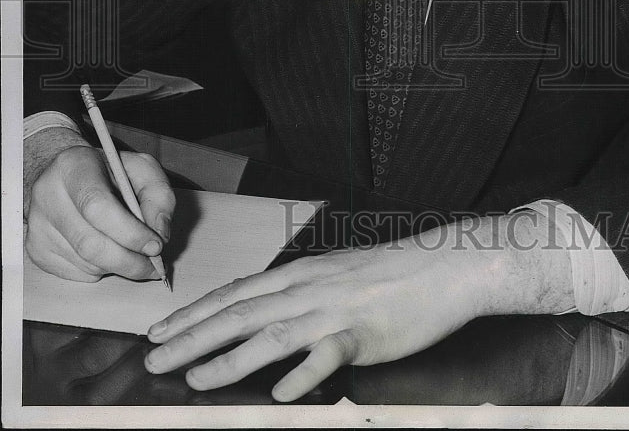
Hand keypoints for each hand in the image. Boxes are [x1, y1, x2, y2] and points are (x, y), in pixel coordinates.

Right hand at [24, 129, 175, 281]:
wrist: (67, 175)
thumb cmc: (109, 171)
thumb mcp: (141, 168)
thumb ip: (159, 195)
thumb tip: (160, 233)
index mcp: (73, 166)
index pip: (97, 206)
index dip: (129, 231)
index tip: (155, 246)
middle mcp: (48, 195)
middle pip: (89, 243)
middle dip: (129, 261)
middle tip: (154, 266)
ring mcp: (38, 225)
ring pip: (85, 263)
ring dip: (118, 266)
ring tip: (134, 254)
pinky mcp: (37, 249)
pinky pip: (77, 273)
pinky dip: (101, 270)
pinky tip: (109, 251)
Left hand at [145, 214, 573, 400]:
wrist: (443, 265)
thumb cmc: (392, 271)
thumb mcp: (337, 274)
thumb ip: (302, 293)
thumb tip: (269, 316)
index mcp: (301, 273)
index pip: (236, 292)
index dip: (195, 312)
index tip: (160, 331)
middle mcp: (308, 288)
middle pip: (240, 312)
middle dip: (192, 337)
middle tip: (154, 360)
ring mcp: (334, 310)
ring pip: (271, 334)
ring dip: (230, 359)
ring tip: (196, 379)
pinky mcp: (363, 333)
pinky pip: (326, 356)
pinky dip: (301, 375)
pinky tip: (281, 396)